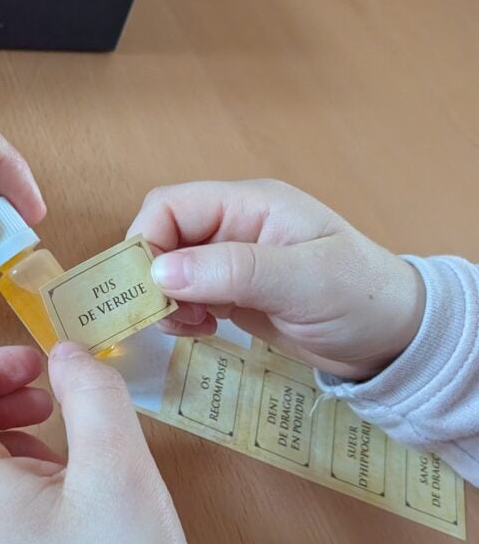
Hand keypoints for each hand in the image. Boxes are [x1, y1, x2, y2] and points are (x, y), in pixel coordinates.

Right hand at [129, 180, 424, 379]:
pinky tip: (202, 331)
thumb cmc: (362, 298)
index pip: (169, 206)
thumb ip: (233, 272)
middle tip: (168, 316)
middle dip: (152, 277)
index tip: (150, 291)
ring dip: (165, 300)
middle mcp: (234, 226)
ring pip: (169, 270)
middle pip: (162, 237)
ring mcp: (232, 261)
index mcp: (249, 205)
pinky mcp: (234, 292)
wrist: (395, 338)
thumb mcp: (303, 282)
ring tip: (191, 328)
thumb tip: (161, 274)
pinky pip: (186, 295)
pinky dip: (181, 314)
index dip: (147, 243)